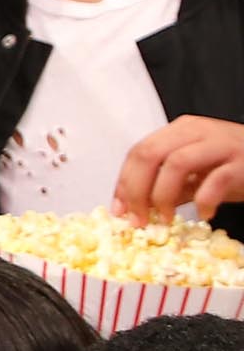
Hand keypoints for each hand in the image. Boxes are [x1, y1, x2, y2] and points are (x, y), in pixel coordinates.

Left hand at [114, 116, 243, 220]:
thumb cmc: (234, 167)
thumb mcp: (194, 174)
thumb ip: (166, 186)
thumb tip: (132, 209)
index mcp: (180, 131)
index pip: (139, 151)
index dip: (124, 182)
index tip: (120, 211)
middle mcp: (197, 131)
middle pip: (150, 154)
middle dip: (137, 190)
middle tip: (139, 219)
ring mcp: (221, 144)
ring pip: (176, 163)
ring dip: (163, 195)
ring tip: (166, 219)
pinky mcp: (242, 162)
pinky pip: (215, 180)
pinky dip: (204, 200)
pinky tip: (204, 214)